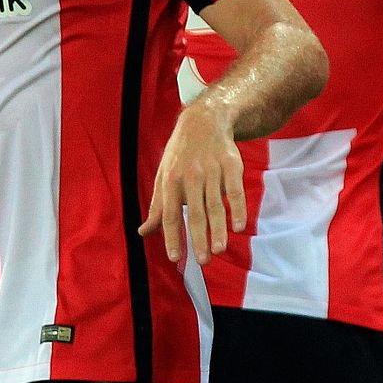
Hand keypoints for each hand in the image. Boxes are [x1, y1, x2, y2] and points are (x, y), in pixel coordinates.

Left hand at [137, 101, 245, 264]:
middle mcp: (191, 176)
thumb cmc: (180, 155)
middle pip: (196, 212)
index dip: (172, 236)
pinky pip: (235, 190)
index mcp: (171, 181)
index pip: (171, 214)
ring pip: (216, 204)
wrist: (204, 121)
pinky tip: (239, 226)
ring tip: (219, 250)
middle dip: (199, 238)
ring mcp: (212, 170)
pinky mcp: (232, 164)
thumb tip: (143, 232)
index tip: (174, 257)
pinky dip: (238, 209)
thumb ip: (157, 207)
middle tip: (203, 261)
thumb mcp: (163, 176)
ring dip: (219, 229)